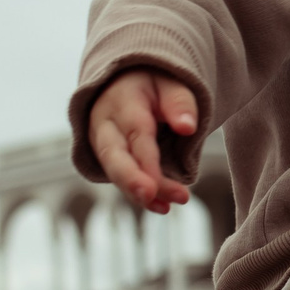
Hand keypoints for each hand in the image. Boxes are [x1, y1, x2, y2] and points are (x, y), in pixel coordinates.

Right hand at [89, 69, 197, 212]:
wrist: (125, 82)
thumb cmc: (153, 84)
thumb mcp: (170, 83)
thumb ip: (180, 102)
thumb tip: (188, 127)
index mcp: (122, 102)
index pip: (136, 134)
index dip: (147, 161)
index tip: (158, 184)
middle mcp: (105, 125)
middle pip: (113, 156)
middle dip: (130, 179)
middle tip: (149, 195)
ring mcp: (102, 143)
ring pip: (116, 172)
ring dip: (140, 193)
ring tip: (167, 207)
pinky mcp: (108, 159)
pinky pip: (122, 179)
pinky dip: (140, 194)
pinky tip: (162, 206)